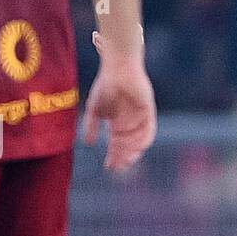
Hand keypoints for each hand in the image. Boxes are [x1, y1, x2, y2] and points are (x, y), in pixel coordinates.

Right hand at [82, 40, 156, 171]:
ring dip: (132, 151)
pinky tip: (137, 147)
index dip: (113, 156)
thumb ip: (91, 125)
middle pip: (129, 146)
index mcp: (117, 122)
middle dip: (123, 157)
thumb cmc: (105, 85)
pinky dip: (143, 139)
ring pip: (139, 141)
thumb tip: (87, 143)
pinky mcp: (148, 110)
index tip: (108, 167)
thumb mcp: (95, 108)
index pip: (117, 144)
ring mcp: (140, 117)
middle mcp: (130, 123)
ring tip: (125, 159)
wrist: (117, 68)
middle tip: (118, 168)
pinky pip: (149, 129)